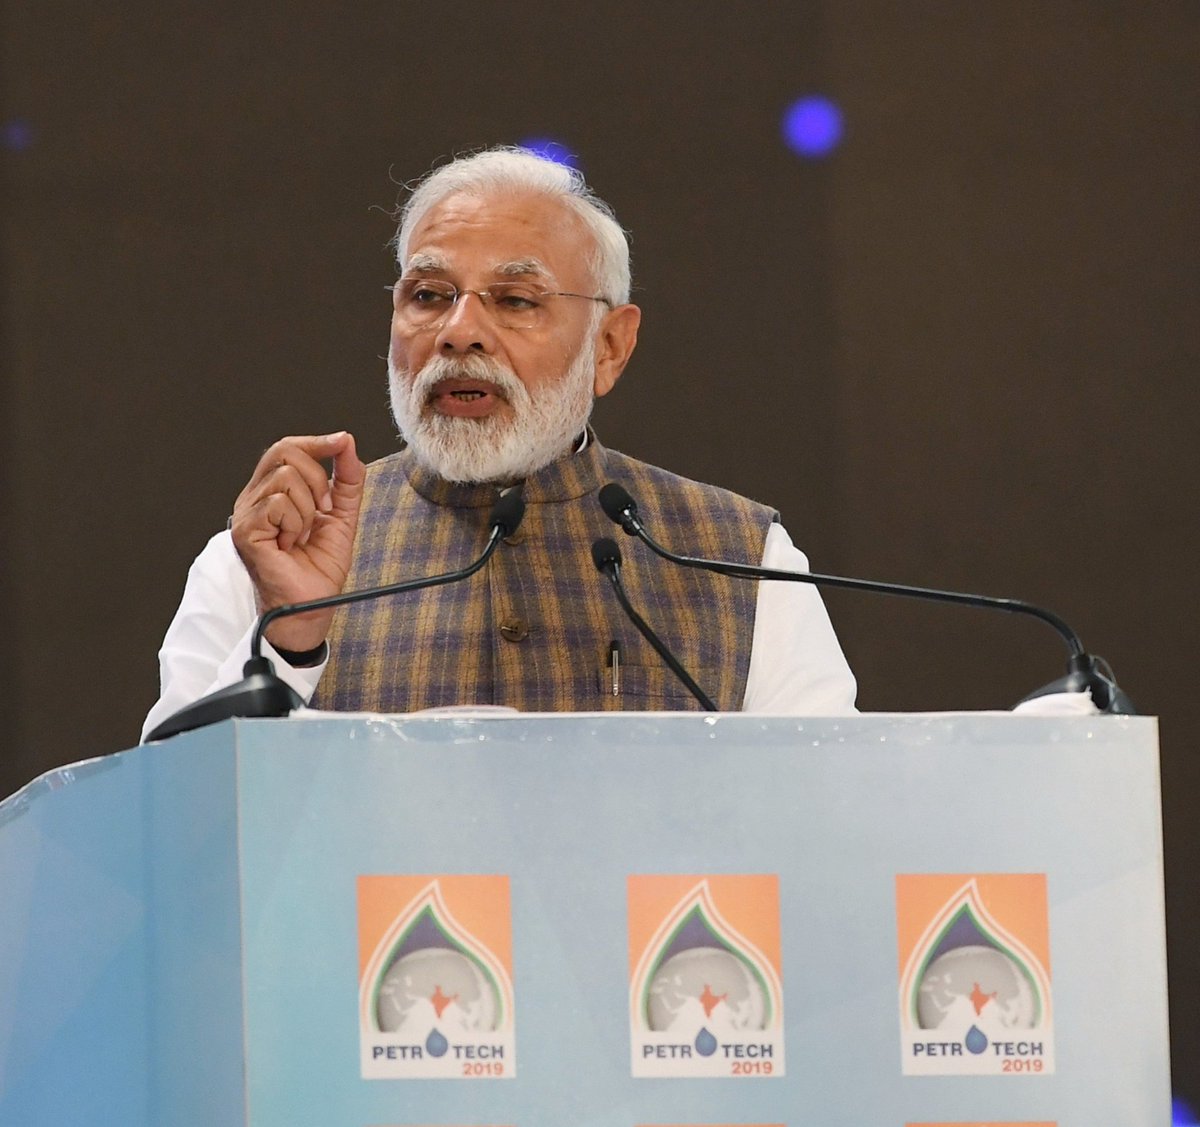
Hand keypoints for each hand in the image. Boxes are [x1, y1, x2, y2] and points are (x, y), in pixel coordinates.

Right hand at [231, 432, 365, 651]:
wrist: (313, 604)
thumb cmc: (320, 566)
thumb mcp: (342, 514)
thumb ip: (347, 479)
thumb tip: (347, 442)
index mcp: (272, 490)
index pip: (287, 448)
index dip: (316, 442)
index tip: (342, 442)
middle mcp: (254, 497)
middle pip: (285, 452)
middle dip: (318, 478)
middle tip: (323, 511)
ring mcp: (246, 513)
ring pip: (286, 478)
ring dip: (308, 510)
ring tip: (302, 536)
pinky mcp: (245, 530)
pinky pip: (279, 504)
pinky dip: (296, 524)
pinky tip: (290, 544)